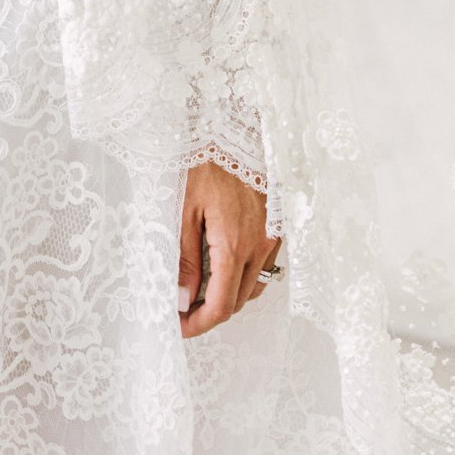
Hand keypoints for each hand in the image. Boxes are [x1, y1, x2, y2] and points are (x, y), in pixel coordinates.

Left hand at [178, 161, 278, 338]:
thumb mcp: (183, 207)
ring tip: (197, 291)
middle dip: (209, 313)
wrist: (234, 127)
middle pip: (238, 302)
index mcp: (234, 244)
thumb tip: (182, 298)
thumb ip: (184, 256)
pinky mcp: (276, 228)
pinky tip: (220, 268)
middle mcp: (260, 246)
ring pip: (252, 288)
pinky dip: (242, 278)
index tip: (178, 327)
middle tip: (180, 309)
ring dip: (227, 297)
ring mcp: (272, 238)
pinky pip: (262, 268)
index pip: (221, 305)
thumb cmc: (204, 161)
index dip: (199, 324)